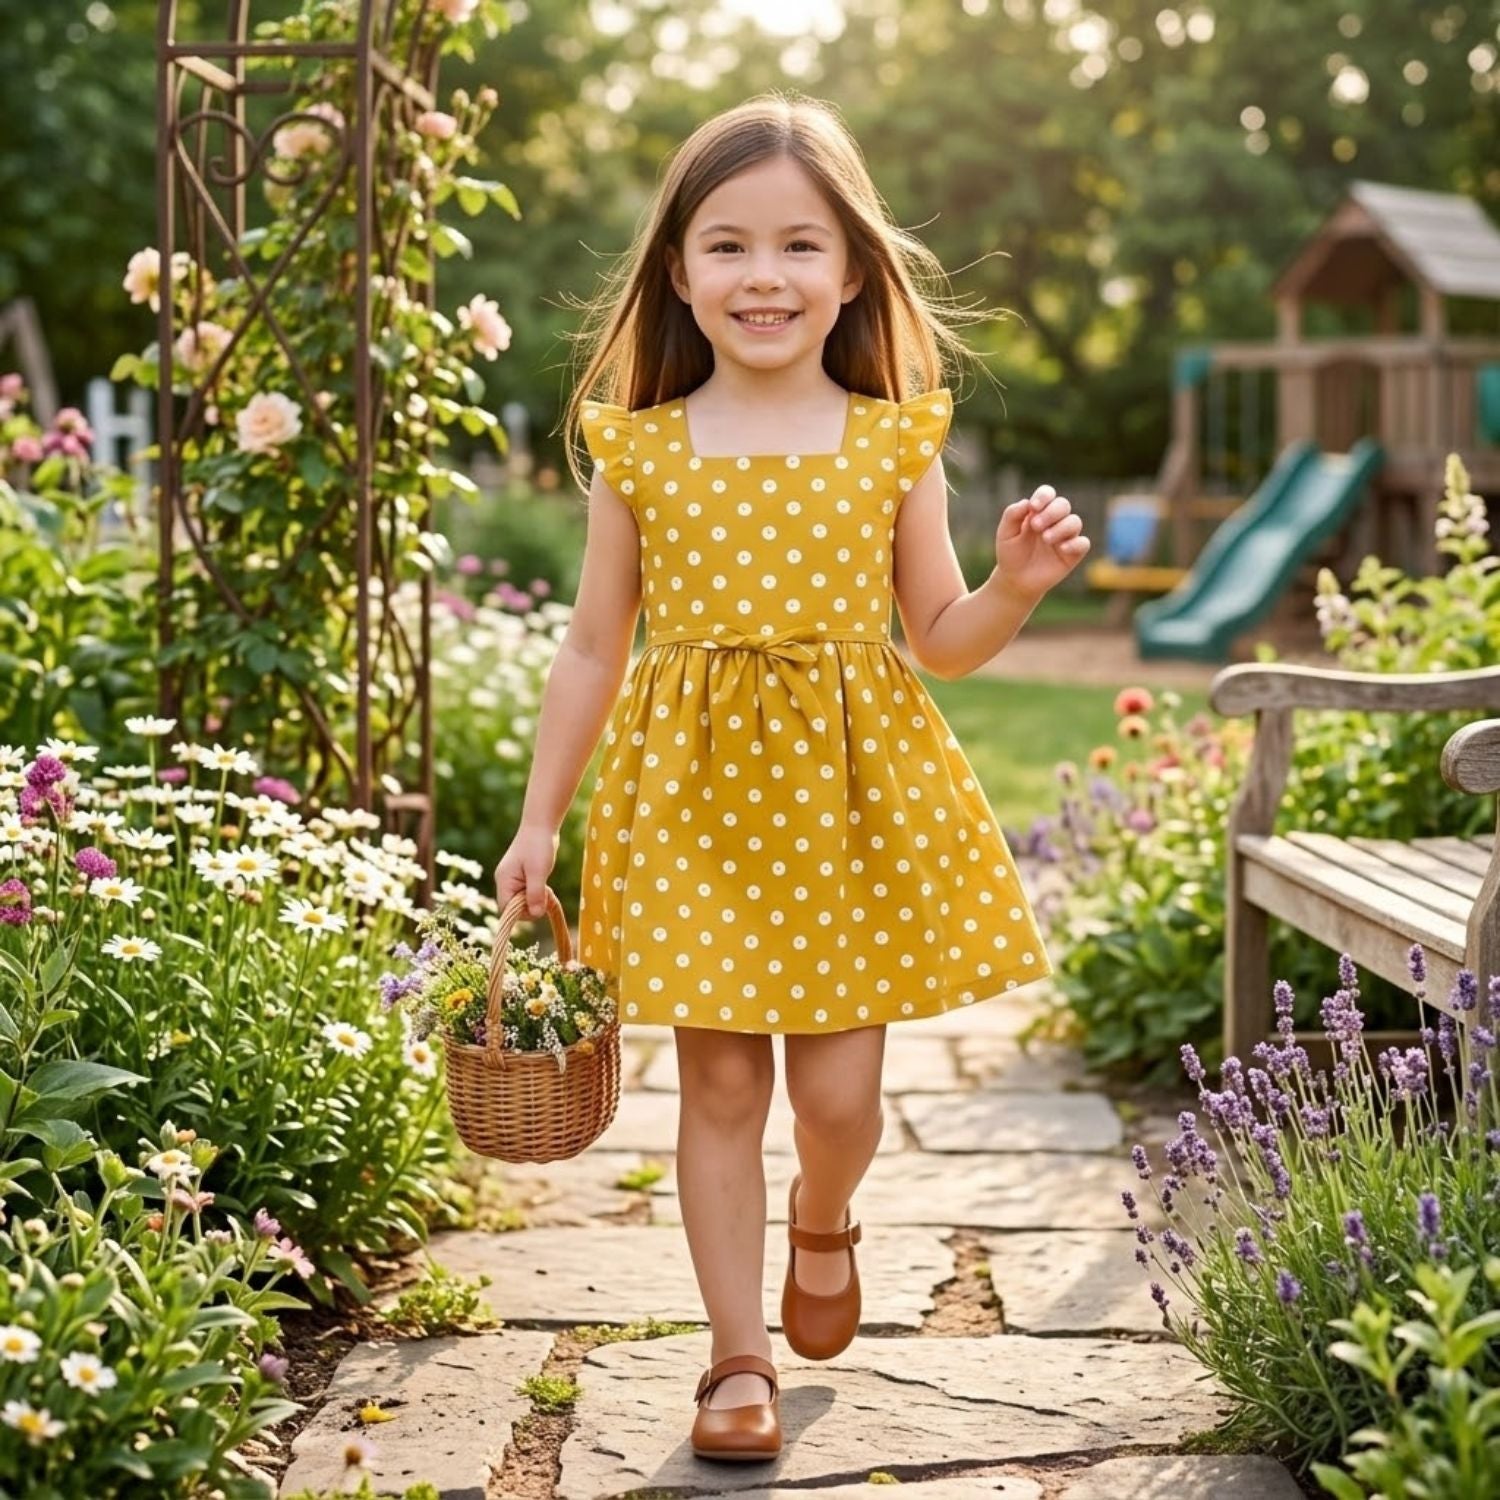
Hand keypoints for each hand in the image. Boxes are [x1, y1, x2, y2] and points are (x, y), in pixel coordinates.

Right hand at [493, 822, 560, 918]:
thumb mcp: (539, 872)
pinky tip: (545, 885)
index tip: (539, 905)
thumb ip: (535, 894)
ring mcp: (512, 879)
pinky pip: (526, 893)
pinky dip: (537, 893)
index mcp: (504, 881)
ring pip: (521, 900)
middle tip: (546, 894)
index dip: (522, 913)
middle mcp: (504, 881)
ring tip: (547, 888)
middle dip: (531, 906)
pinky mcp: (521, 876)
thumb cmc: (538, 846)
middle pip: (513, 907)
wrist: (541, 825)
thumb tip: (536, 914)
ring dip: (536, 899)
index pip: (506, 909)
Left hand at [994, 484, 1090, 601]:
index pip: (1048, 494)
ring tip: (1045, 538)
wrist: (1015, 581)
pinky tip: (1061, 549)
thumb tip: (1027, 502)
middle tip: (1036, 526)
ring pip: (1075, 522)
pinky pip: (1083, 543)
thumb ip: (1012, 515)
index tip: (1034, 507)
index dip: (1044, 496)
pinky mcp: (1072, 554)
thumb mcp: (1005, 534)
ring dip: (1061, 527)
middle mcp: (1054, 521)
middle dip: (1051, 512)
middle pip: (1063, 505)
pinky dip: (1075, 543)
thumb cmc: (1011, 555)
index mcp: (1038, 512)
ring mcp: (1065, 537)